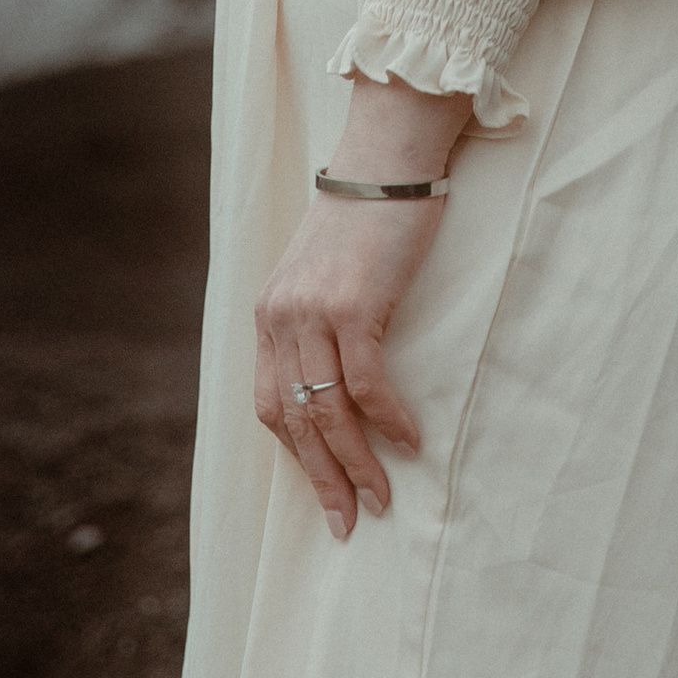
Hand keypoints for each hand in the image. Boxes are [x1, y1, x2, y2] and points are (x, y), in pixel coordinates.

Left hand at [252, 72, 469, 535]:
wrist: (387, 155)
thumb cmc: (367, 214)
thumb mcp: (324, 271)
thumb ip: (318, 320)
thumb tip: (337, 381)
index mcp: (270, 313)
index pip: (269, 404)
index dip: (297, 455)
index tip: (326, 492)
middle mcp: (282, 316)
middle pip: (296, 419)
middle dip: (324, 479)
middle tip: (349, 522)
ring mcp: (314, 310)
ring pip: (328, 410)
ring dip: (357, 463)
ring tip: (380, 499)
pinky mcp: (354, 302)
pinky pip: (367, 381)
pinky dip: (388, 418)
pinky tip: (409, 441)